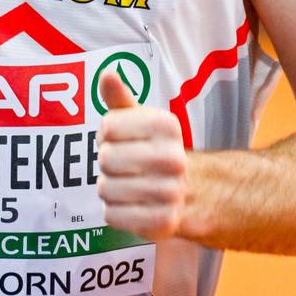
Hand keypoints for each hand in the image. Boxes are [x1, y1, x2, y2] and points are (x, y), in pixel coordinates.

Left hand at [95, 69, 187, 240]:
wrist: (190, 193)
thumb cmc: (153, 150)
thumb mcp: (140, 121)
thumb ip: (120, 98)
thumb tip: (107, 73)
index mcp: (167, 126)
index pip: (108, 127)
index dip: (106, 135)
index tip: (119, 139)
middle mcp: (174, 158)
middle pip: (106, 159)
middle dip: (107, 164)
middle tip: (124, 166)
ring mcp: (171, 193)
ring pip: (105, 189)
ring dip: (109, 189)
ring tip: (128, 186)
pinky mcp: (164, 223)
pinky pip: (112, 216)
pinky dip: (114, 212)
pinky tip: (132, 206)